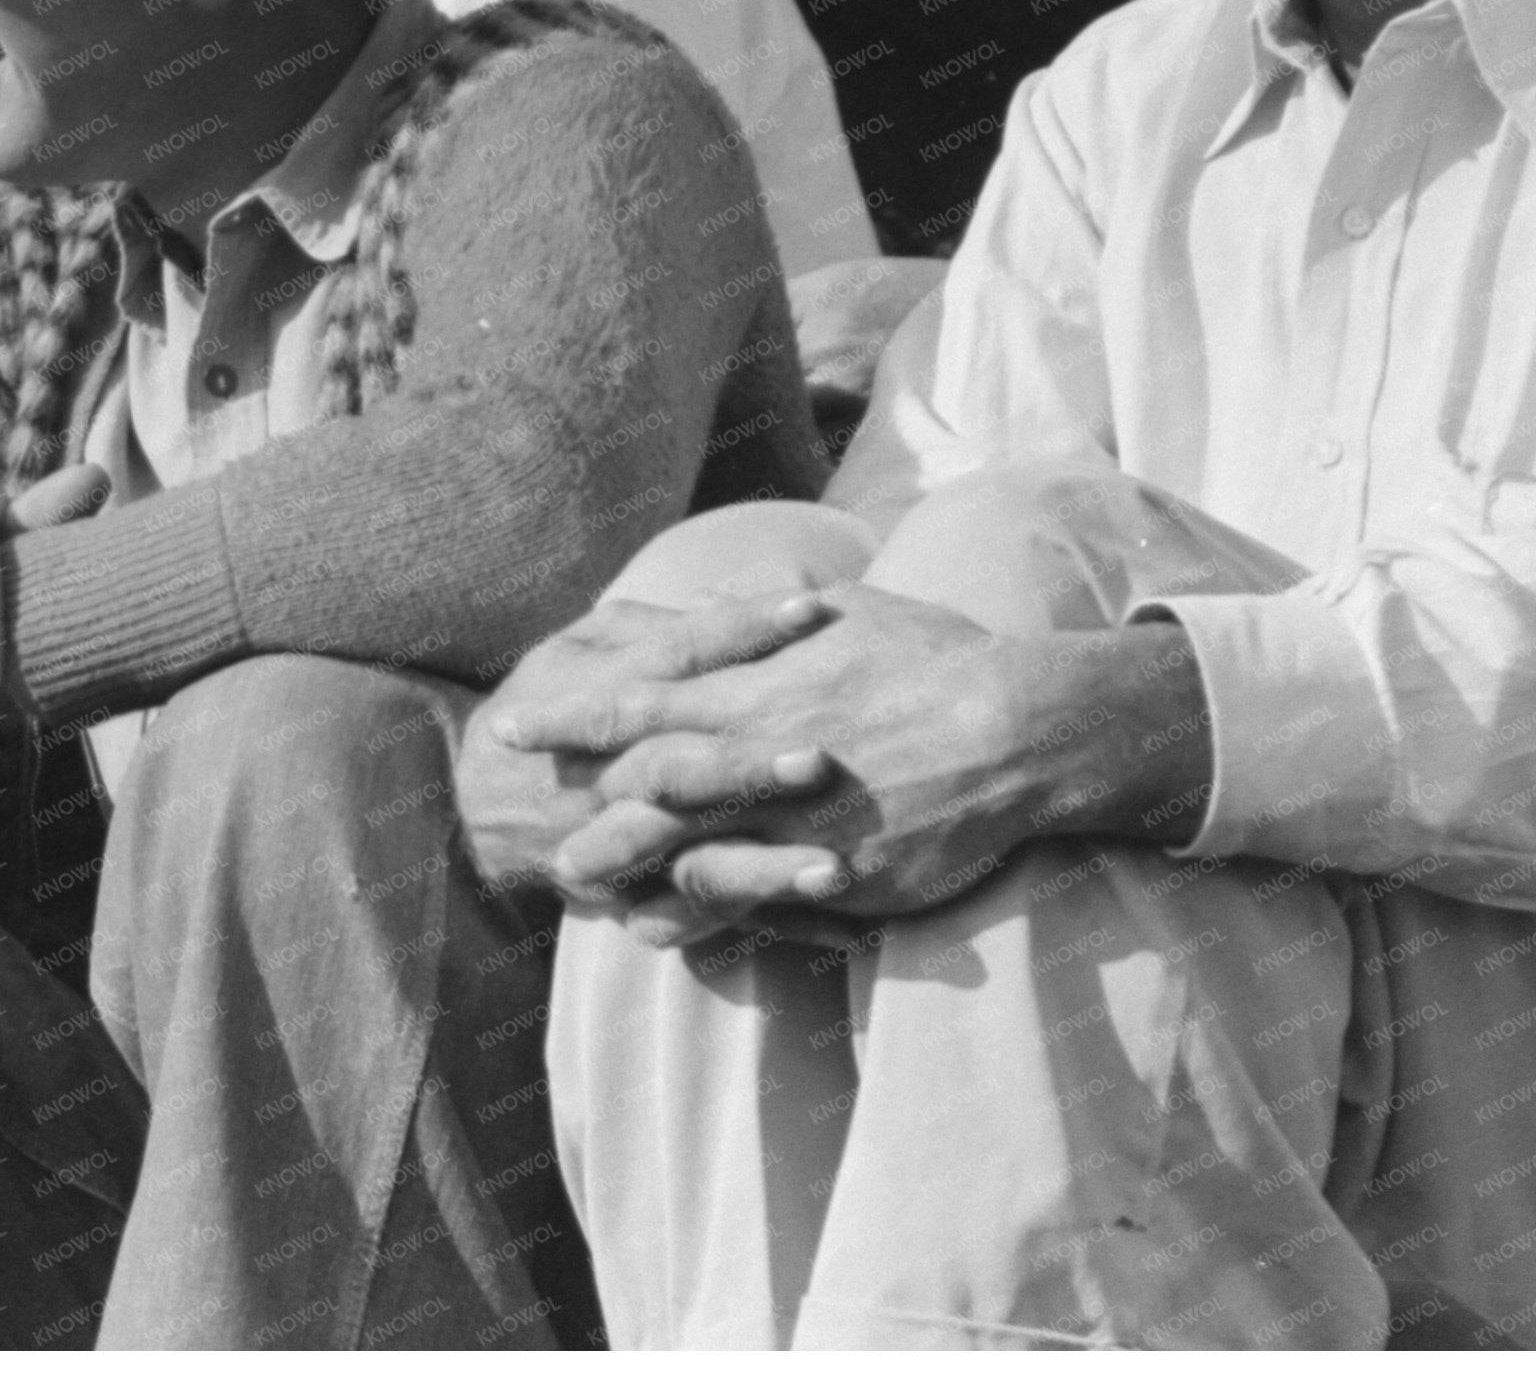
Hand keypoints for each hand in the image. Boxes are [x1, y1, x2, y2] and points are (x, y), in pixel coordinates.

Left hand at [494, 584, 1167, 930]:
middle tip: (531, 837)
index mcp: (753, 690)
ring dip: (631, 876)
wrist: (1022, 728)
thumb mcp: (846, 613)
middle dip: (584, 816)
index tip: (513, 727)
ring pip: (690, 857)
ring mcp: (796, 823)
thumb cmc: (938, 658)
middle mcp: (759, 758)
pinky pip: (755, 906)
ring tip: (584, 892)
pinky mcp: (838, 878)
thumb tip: (736, 602)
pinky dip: (707, 919)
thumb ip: (774, 618)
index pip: (635, 703)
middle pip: (645, 793)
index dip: (569, 720)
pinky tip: (670, 932)